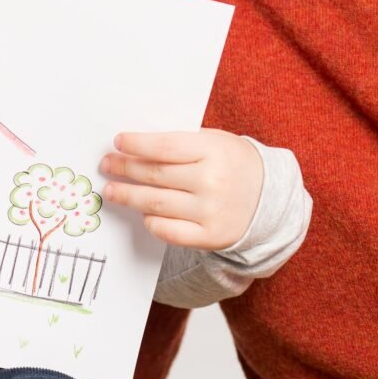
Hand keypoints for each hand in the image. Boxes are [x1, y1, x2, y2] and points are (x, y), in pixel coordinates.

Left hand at [100, 129, 262, 249]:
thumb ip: (179, 143)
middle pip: (155, 175)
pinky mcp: (212, 237)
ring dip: (128, 196)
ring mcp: (212, 212)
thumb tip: (133, 145)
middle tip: (106, 165)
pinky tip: (142, 214)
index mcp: (213, 151)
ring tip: (111, 190)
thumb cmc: (233, 162)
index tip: (117, 142)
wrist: (271, 197)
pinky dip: (153, 222)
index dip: (136, 145)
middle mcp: (212, 182)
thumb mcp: (213, 141)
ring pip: (157, 204)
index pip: (163, 147)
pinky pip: (171, 231)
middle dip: (125, 169)